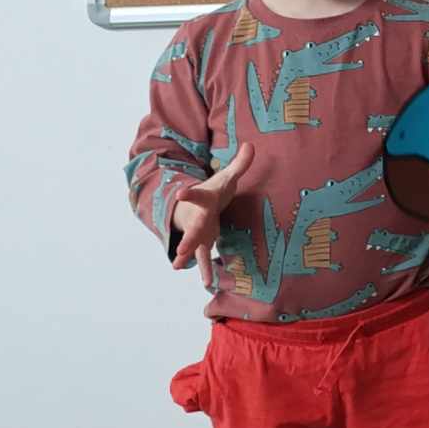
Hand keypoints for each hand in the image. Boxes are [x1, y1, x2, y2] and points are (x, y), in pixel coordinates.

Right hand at [170, 140, 255, 287]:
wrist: (197, 205)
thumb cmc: (214, 190)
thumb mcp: (227, 177)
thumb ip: (240, 163)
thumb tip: (251, 145)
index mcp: (204, 199)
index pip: (196, 195)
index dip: (188, 194)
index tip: (180, 194)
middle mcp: (198, 217)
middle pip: (194, 227)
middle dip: (189, 237)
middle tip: (180, 248)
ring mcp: (198, 231)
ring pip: (193, 245)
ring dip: (187, 255)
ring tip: (177, 266)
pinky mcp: (203, 242)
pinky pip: (203, 257)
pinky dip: (205, 268)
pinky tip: (207, 282)